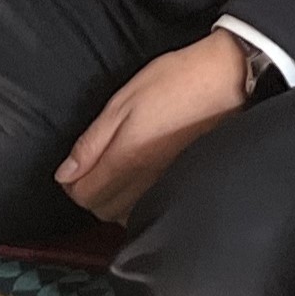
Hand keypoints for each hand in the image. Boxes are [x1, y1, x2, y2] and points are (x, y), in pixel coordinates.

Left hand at [57, 32, 255, 225]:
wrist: (228, 79)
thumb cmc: (177, 81)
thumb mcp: (123, 102)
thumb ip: (92, 142)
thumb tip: (66, 173)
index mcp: (127, 159)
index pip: (84, 196)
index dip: (70, 184)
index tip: (71, 169)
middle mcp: (146, 182)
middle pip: (102, 211)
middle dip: (89, 194)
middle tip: (88, 170)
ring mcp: (167, 185)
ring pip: (126, 215)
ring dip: (112, 201)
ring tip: (113, 175)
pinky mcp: (184, 183)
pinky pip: (150, 208)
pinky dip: (135, 202)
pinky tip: (137, 181)